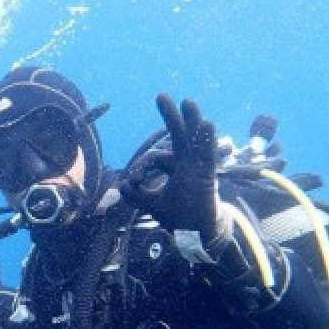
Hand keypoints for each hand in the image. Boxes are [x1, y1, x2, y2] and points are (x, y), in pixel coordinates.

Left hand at [120, 94, 219, 238]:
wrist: (192, 232)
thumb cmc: (177, 216)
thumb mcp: (152, 203)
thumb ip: (137, 195)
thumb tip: (120, 187)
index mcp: (174, 167)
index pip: (154, 158)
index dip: (141, 168)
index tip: (132, 182)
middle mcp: (186, 162)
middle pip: (178, 135)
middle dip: (170, 116)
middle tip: (160, 96)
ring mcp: (197, 166)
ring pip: (194, 138)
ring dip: (191, 120)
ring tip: (187, 102)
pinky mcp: (207, 174)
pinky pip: (207, 153)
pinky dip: (207, 139)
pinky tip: (206, 124)